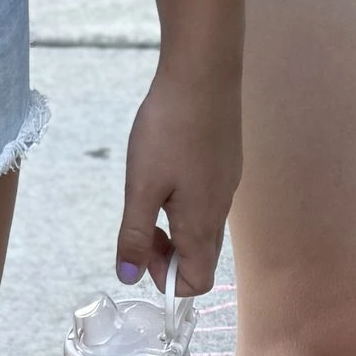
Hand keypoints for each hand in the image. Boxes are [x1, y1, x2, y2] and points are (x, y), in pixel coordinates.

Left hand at [116, 55, 240, 295]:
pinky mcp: (226, 164)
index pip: (196, 283)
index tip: (142, 252)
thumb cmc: (170, 129)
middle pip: (199, 258)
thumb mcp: (142, 187)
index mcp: (201, 225)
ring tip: (152, 191)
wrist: (204, 73)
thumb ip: (135, 236)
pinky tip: (168, 168)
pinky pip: (207, 201)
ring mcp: (226, 186)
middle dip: (167, 254)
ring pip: (202, 228)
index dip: (165, 280)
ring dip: (174, 226)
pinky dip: (185, 202)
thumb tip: (128, 276)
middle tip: (142, 222)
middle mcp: (220, 211)